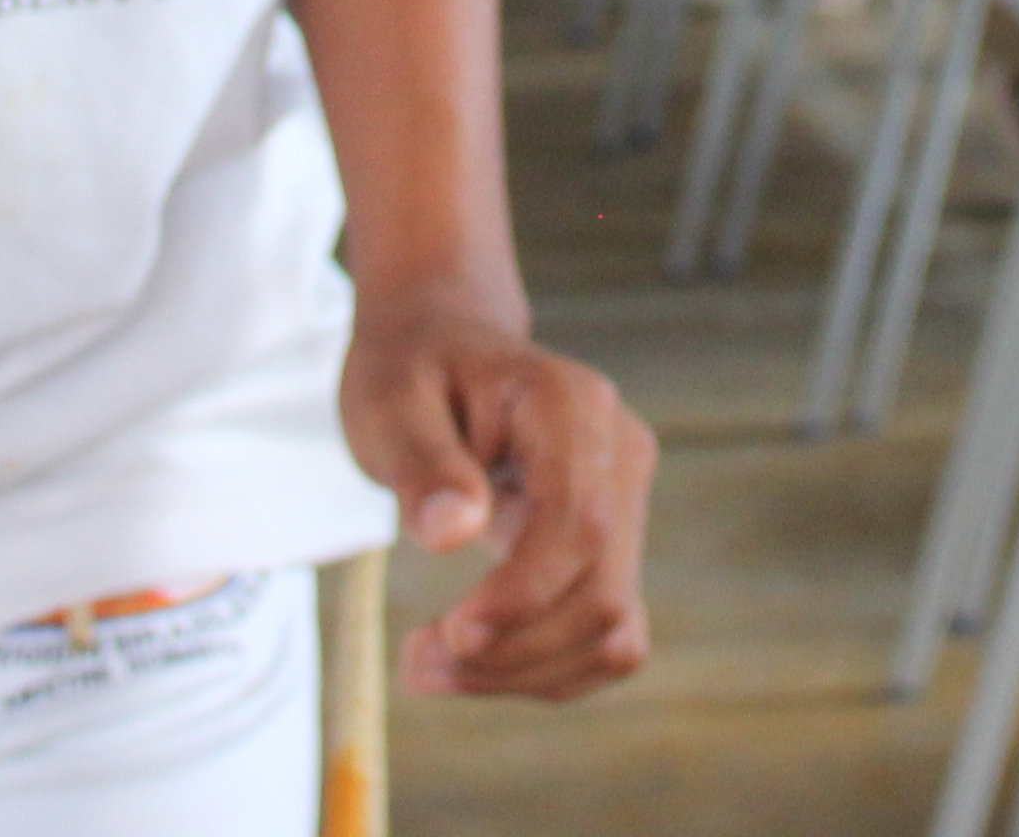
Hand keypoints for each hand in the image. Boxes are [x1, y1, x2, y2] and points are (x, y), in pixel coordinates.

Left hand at [339, 289, 654, 700]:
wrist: (444, 347)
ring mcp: (628, 501)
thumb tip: (454, 532)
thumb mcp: (390, 406)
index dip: (524, 594)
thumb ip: (424, 466)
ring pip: (611, 625)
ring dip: (524, 671)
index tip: (450, 634)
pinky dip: (546, 670)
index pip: (579, 520)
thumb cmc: (411, 372)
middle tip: (416, 663)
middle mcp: (620, 451)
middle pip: (600, 587)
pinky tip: (479, 663)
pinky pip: (607, 635)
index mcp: (571, 403)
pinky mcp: (617, 546)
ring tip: (429, 666)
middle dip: (512, 648)